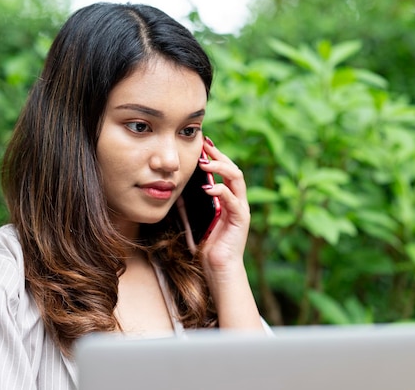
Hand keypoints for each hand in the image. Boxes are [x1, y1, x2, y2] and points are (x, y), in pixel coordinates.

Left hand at [197, 137, 250, 278]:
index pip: (224, 171)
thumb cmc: (206, 247)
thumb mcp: (192, 221)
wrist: (217, 270)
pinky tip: (208, 188)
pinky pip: (233, 200)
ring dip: (221, 167)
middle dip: (219, 156)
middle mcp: (237, 200)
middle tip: (205, 146)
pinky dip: (221, 191)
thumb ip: (186, 206)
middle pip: (233, 169)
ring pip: (237, 178)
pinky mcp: (241, 219)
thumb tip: (174, 190)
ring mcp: (240, 208)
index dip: (214, 156)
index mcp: (227, 199)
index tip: (202, 145)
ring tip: (205, 163)